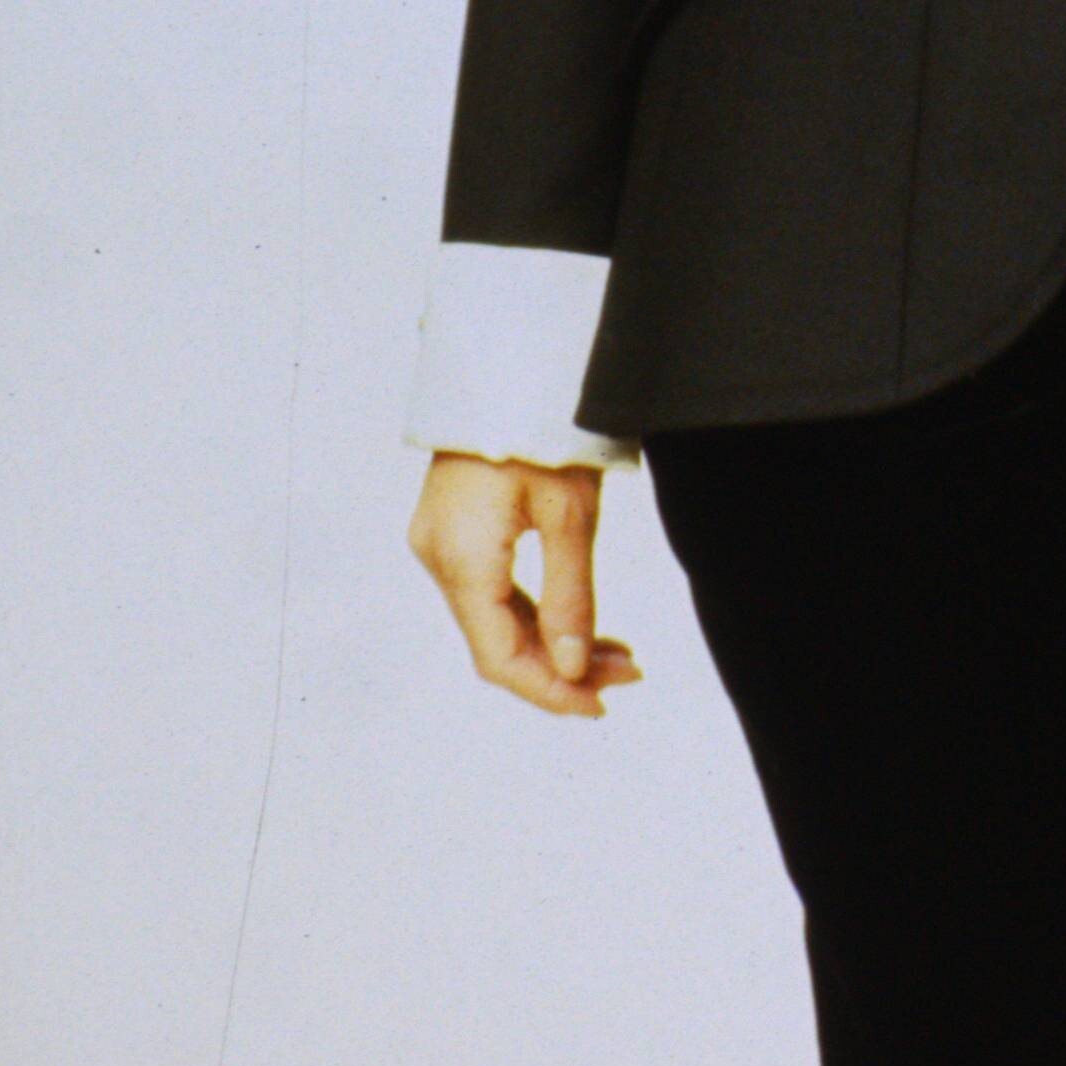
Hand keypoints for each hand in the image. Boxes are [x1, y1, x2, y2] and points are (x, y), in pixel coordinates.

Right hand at [409, 450, 639, 715]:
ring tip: (618, 656)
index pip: (499, 656)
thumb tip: (574, 668)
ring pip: (493, 619)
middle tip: (627, 675)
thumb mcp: (570, 514)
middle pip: (495, 642)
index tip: (600, 704)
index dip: (549, 691)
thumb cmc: (542, 425)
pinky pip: (489, 589)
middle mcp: (438, 556)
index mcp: (461, 558)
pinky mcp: (453, 530)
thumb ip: (569, 598)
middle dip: (560, 668)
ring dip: (550, 643)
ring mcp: (440, 543)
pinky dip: (533, 612)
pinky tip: (577, 626)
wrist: (507, 361)